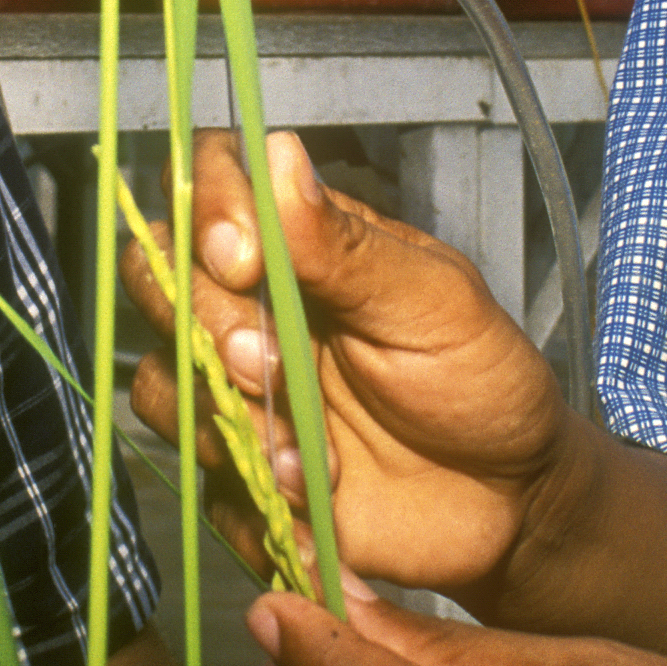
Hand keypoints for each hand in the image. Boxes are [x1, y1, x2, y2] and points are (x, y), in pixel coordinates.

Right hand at [124, 129, 574, 601]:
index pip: (212, 186)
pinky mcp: (241, 470)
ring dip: (232, 426)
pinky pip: (201, 484)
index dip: (204, 211)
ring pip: (161, 385)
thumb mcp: (433, 303)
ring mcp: (241, 390)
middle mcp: (255, 309)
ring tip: (310, 465)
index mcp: (302, 249)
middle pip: (158, 280)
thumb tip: (280, 152)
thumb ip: (345, 244)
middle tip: (278, 369)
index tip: (240, 260)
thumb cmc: (482, 382)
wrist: (508, 502)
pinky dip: (252, 506)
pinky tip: (310, 512)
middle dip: (209, 330)